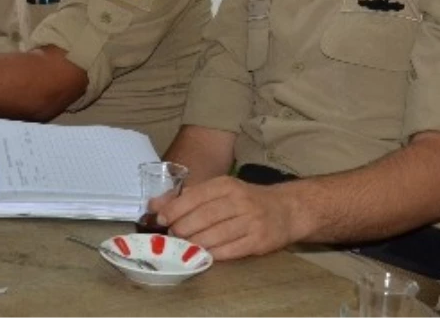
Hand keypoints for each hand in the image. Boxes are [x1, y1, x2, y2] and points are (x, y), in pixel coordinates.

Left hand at [152, 175, 301, 259]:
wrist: (285, 210)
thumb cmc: (245, 200)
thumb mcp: (219, 190)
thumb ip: (187, 196)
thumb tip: (154, 204)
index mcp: (226, 185)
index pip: (195, 197)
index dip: (175, 209)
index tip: (161, 219)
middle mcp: (239, 201)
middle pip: (204, 217)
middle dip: (183, 228)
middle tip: (172, 236)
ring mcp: (251, 221)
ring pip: (215, 235)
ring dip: (195, 243)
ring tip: (184, 245)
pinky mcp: (259, 241)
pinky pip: (230, 250)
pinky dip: (213, 253)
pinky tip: (204, 253)